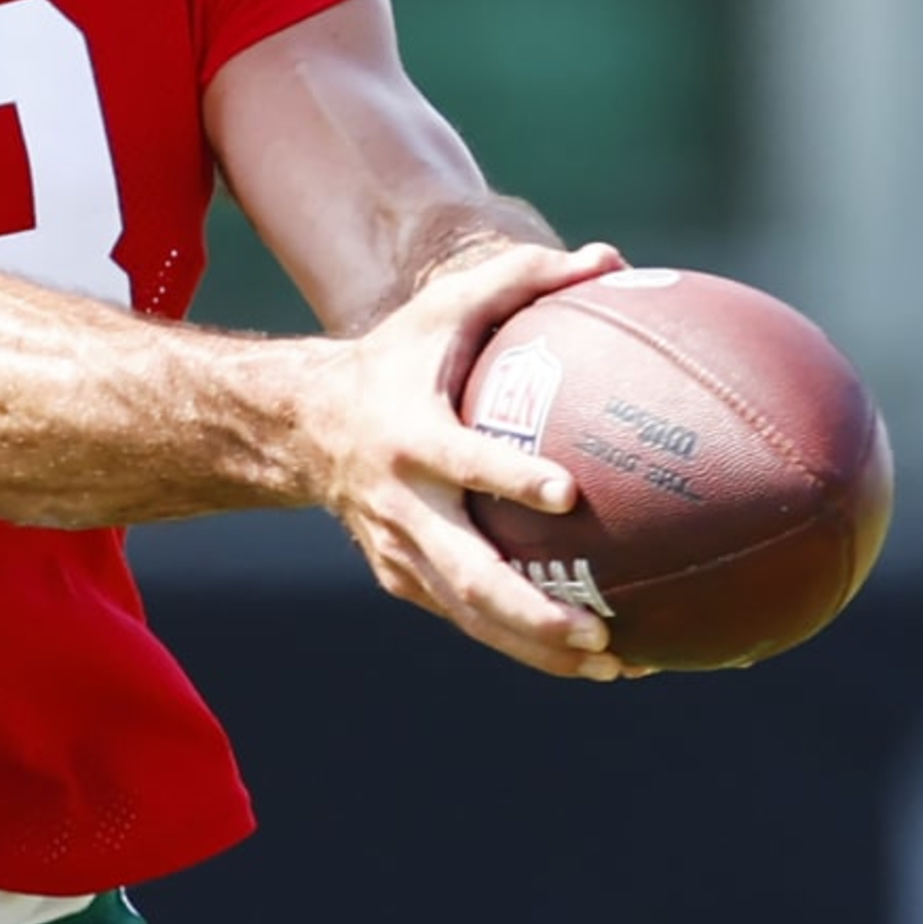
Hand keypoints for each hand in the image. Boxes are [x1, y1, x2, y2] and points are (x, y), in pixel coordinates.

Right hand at [301, 239, 636, 678]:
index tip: (568, 495)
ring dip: (541, 648)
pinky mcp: (405, 580)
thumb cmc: (399, 356)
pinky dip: (526, 645)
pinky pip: (470, 619)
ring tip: (618, 665)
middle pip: (467, 574)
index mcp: (411, 436)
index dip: (511, 479)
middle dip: (533, 612)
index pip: (464, 461)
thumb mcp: (446, 307)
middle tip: (601, 631)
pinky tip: (594, 658)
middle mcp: (402, 505)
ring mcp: (400, 552)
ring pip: (473, 616)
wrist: (304, 426)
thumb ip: (525, 277)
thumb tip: (611, 259)